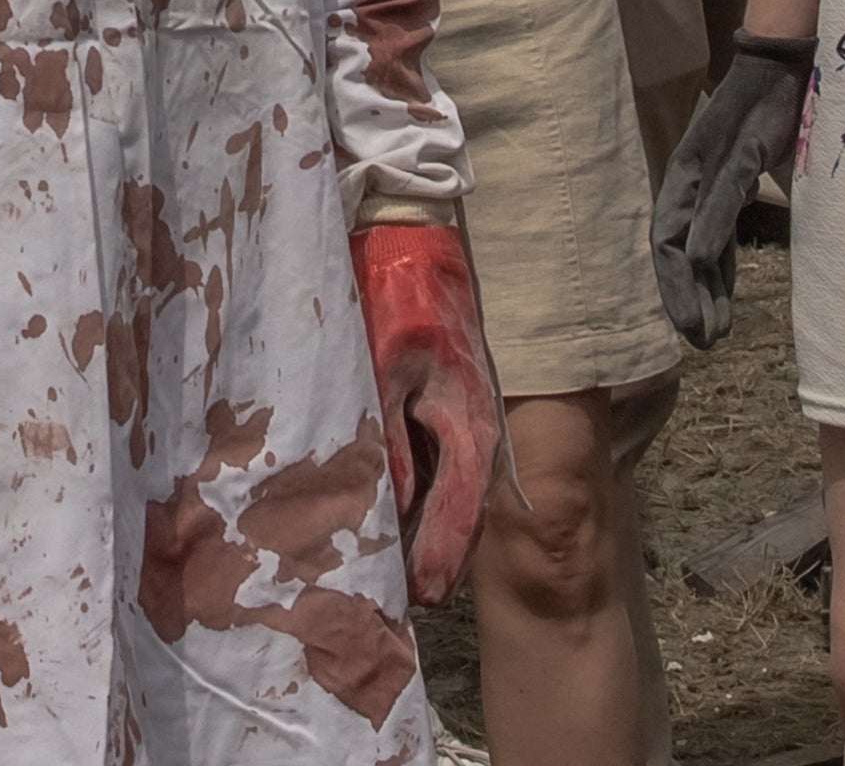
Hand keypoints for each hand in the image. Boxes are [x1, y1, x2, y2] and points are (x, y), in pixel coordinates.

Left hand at [352, 216, 499, 604]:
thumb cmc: (399, 299)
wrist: (413, 239)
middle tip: (387, 604)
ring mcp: (456, 421)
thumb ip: (390, 439)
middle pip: (453, 512)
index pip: (462, 514)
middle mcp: (471, 433)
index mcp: (469, 427)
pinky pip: (426, 463)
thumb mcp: (388, 368)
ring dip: (412, 528)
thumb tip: (393, 506)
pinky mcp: (439, 407)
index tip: (422, 604)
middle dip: (423, 557)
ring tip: (375, 573)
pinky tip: (373, 510)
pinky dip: (405, 491)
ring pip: (438, 491)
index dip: (441, 561)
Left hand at [651, 34, 808, 344]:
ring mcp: (709, 160)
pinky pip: (718, 196)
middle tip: (697, 342)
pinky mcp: (735, 146)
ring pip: (683, 229)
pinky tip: (701, 263)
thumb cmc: (770, 122)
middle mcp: (690, 174)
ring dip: (687, 281)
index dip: (685, 293)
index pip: (675, 247)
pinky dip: (707, 231)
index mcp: (694, 183)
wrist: (785, 62)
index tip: (702, 334)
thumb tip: (729, 258)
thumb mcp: (749, 179)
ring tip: (696, 325)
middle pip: (667, 245)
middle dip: (679, 298)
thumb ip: (733, 214)